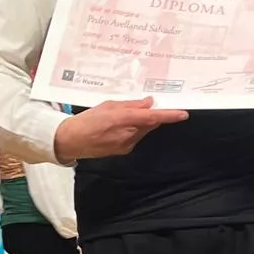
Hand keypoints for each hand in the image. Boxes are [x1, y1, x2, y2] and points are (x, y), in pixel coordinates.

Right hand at [53, 98, 188, 161]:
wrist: (71, 141)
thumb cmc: (87, 120)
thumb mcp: (108, 105)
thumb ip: (131, 105)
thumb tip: (149, 103)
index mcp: (123, 120)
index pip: (152, 118)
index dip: (169, 115)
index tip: (183, 114)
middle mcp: (128, 134)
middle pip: (149, 123)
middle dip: (151, 115)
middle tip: (145, 105)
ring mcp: (127, 144)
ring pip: (143, 130)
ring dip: (141, 122)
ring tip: (122, 117)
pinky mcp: (124, 150)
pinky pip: (135, 137)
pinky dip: (133, 130)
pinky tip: (118, 127)